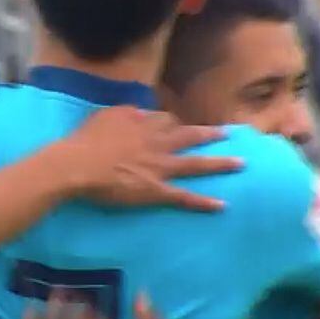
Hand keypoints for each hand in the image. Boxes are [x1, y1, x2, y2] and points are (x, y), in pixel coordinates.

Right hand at [59, 106, 242, 211]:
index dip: (173, 123)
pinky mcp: (156, 190)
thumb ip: (126, 113)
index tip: (177, 125)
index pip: (165, 120)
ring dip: (220, 163)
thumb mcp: (105, 116)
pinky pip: (184, 197)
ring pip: (196, 164)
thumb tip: (139, 113)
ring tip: (240, 163)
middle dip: (209, 134)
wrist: (78, 164)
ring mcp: (160, 167)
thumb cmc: (86, 141)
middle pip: (189, 136)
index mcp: (143, 124)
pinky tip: (221, 205)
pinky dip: (203, 202)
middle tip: (227, 133)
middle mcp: (157, 143)